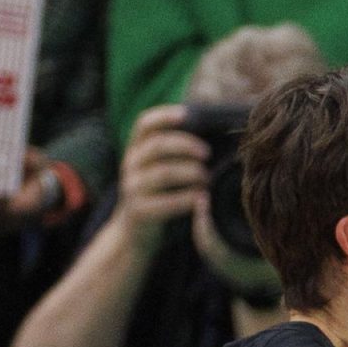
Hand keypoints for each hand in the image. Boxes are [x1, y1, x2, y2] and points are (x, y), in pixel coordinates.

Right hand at [118, 104, 209, 250]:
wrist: (135, 232)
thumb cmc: (160, 193)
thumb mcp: (161, 168)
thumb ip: (178, 151)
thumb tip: (216, 131)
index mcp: (137, 149)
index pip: (144, 124)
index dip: (164, 116)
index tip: (186, 114)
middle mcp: (131, 164)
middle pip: (157, 145)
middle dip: (185, 145)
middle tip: (207, 153)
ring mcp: (132, 188)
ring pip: (162, 173)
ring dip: (190, 173)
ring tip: (207, 178)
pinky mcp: (139, 211)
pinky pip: (165, 202)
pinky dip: (187, 199)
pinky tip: (202, 199)